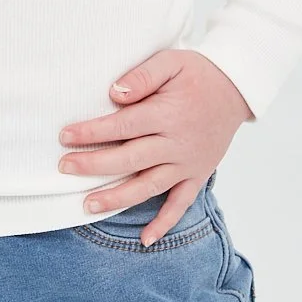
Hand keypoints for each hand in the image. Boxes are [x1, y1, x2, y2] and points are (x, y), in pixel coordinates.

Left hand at [57, 49, 252, 244]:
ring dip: (118, 198)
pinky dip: (164, 223)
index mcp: (167, 114)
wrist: (236, 89)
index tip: (65, 136)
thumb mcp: (171, 61)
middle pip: (129, 159)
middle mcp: (176, 144)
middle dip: (94, 165)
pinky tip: (145, 239)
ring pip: (149, 186)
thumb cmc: (198, 73)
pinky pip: (181, 204)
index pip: (122, 126)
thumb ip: (142, 76)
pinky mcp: (197, 175)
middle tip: (65, 167)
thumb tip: (114, 94)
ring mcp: (187, 163)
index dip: (92, 133)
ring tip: (88, 205)